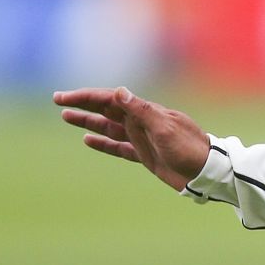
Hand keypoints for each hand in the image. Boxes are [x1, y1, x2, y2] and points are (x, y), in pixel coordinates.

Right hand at [54, 87, 211, 190]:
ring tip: (66, 117)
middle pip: (105, 109)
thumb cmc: (189, 149)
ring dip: (87, 121)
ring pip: (108, 127)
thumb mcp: (165, 129)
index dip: (85, 97)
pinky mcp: (144, 155)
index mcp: (144, 111)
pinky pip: (118, 147)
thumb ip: (141, 111)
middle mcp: (141, 121)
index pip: (109, 99)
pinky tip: (88, 140)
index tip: (64, 98)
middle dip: (82, 104)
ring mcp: (141, 138)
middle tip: (58, 100)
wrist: (207, 172)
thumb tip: (118, 91)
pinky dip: (103, 143)